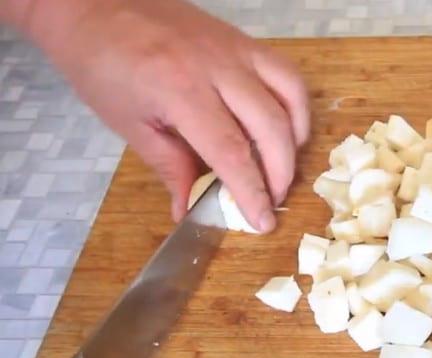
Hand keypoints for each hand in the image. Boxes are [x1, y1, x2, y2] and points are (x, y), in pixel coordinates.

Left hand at [25, 0, 310, 229]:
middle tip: (273, 199)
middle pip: (271, 126)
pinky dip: (293, 105)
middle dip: (280, 172)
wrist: (95, 5)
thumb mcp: (128, 124)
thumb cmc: (100, 65)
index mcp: (179, 89)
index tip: (262, 222)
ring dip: (296, 137)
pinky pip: (284, 73)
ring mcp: (235, 48)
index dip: (251, 191)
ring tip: (283, 164)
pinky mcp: (243, 40)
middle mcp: (217, 66)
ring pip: (290, 94)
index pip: (231, 150)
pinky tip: (283, 127)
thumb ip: (169, 167)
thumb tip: (188, 210)